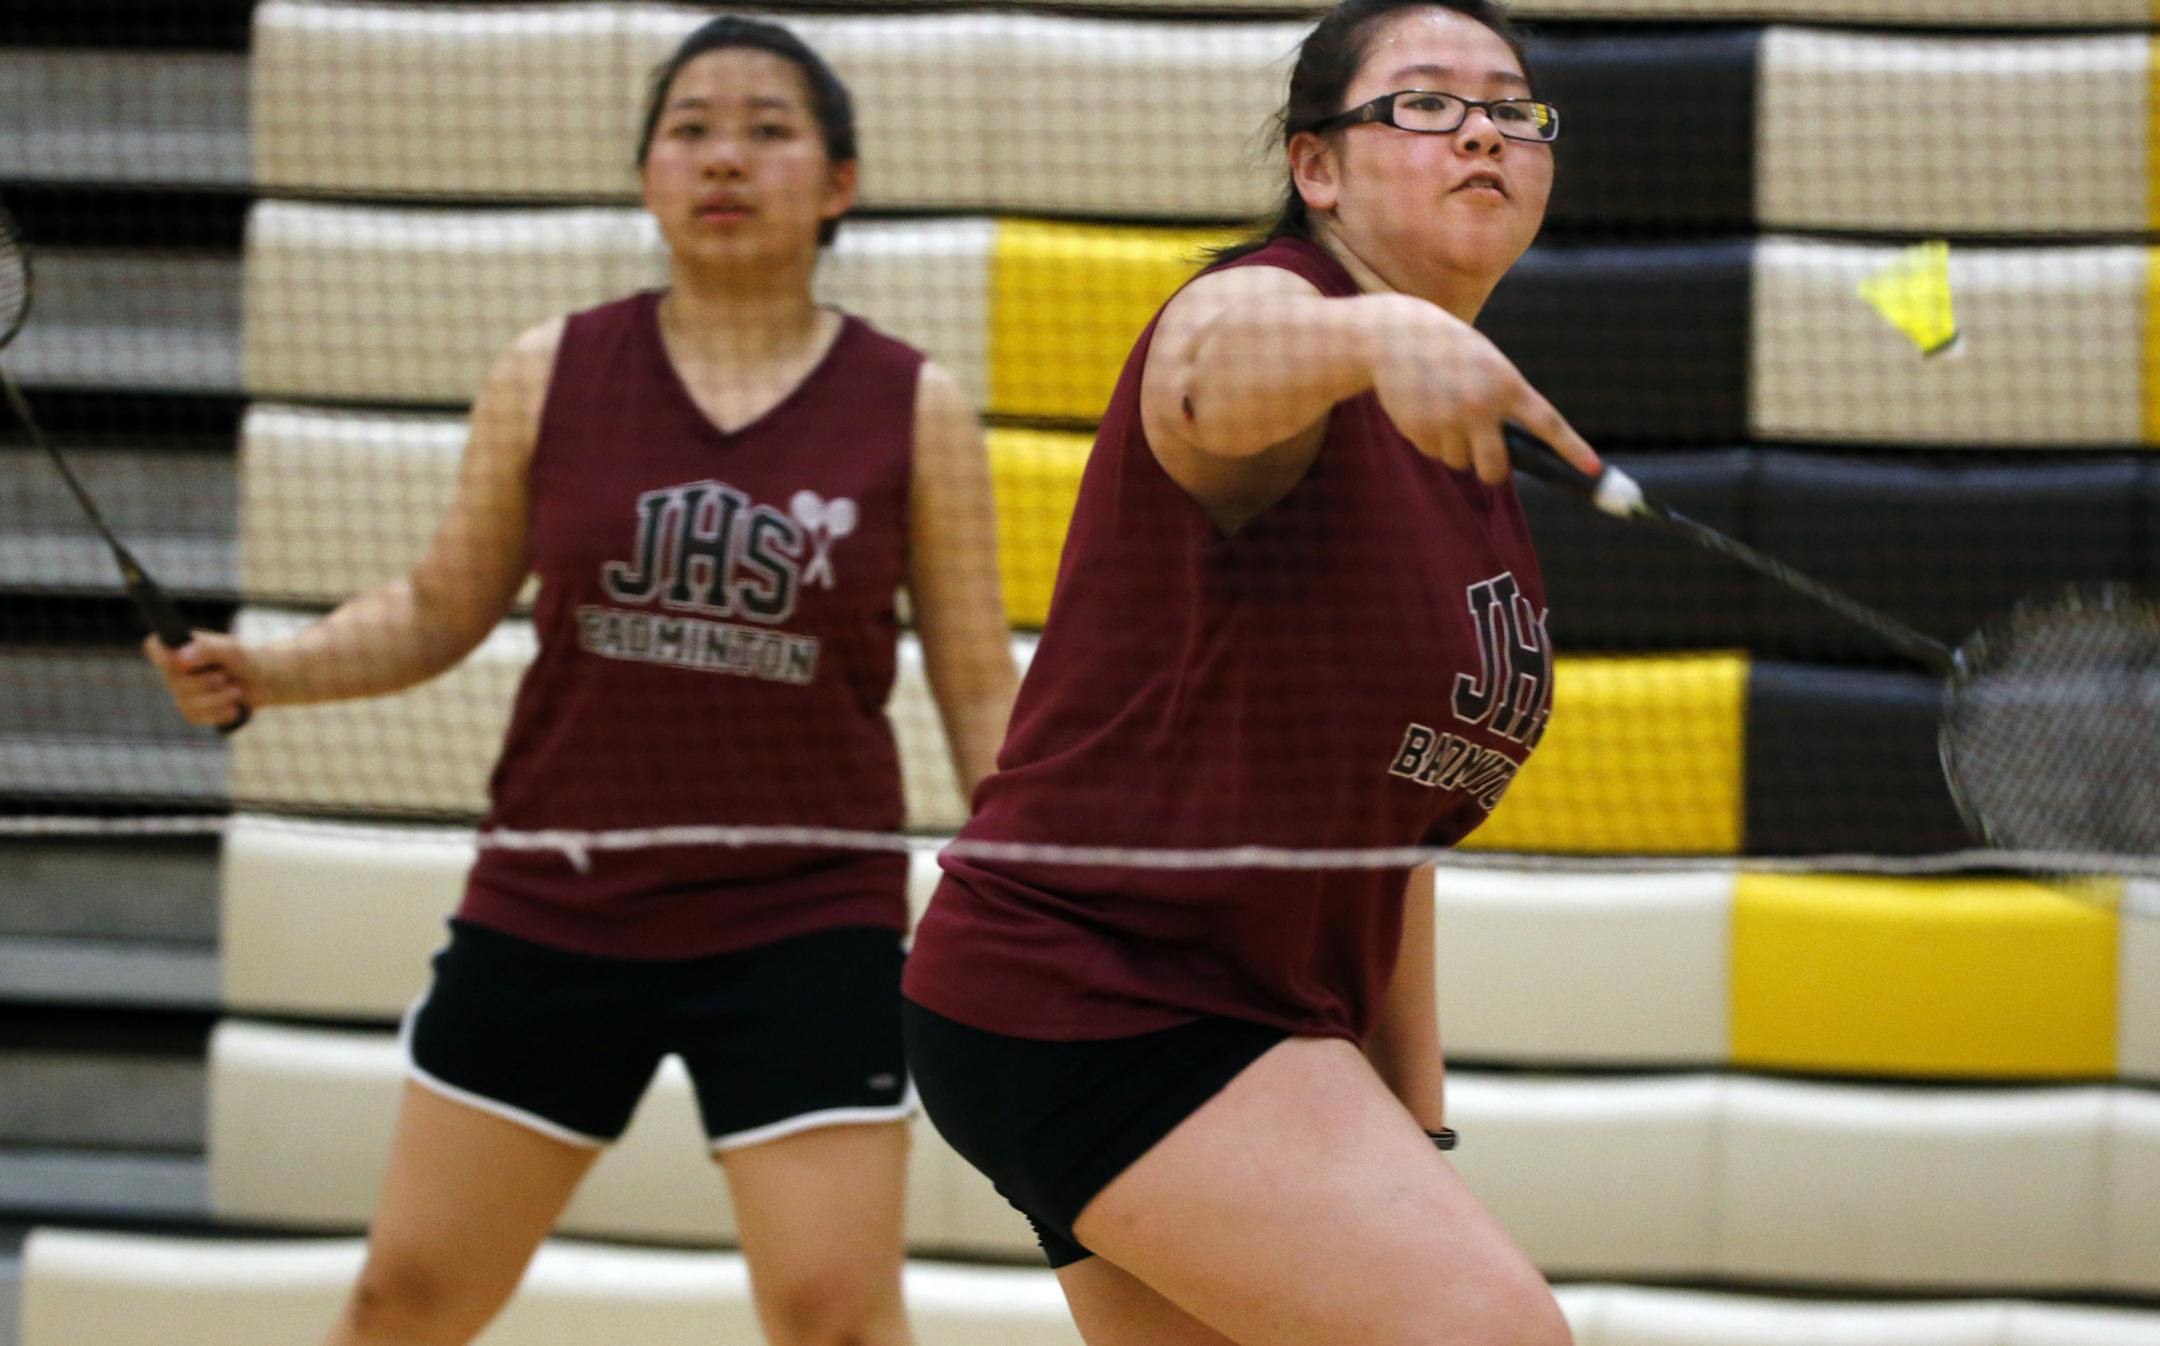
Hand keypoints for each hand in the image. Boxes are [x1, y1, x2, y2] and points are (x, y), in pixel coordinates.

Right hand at [143, 631, 254, 727]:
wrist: (264, 682)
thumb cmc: (246, 659)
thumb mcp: (232, 650)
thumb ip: (207, 650)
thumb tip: (180, 660)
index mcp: (180, 647)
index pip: (154, 646)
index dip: (163, 655)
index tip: (182, 661)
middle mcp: (174, 669)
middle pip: (175, 682)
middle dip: (207, 683)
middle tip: (226, 676)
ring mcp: (181, 692)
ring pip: (187, 703)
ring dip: (218, 699)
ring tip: (236, 691)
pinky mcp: (192, 711)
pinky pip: (196, 717)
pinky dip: (219, 713)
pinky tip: (232, 707)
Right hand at [1367, 297, 1599, 484]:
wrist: (1395, 335)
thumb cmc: (1451, 351)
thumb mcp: (1486, 363)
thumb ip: (1502, 401)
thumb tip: (1506, 452)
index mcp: (1507, 384)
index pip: (1548, 424)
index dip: (1573, 450)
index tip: (1594, 470)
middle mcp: (1481, 405)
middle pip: (1495, 468)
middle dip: (1491, 470)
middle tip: (1484, 460)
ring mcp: (1449, 420)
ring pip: (1460, 462)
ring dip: (1454, 449)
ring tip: (1442, 411)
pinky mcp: (1420, 429)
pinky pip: (1433, 453)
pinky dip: (1430, 439)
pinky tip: (1422, 409)